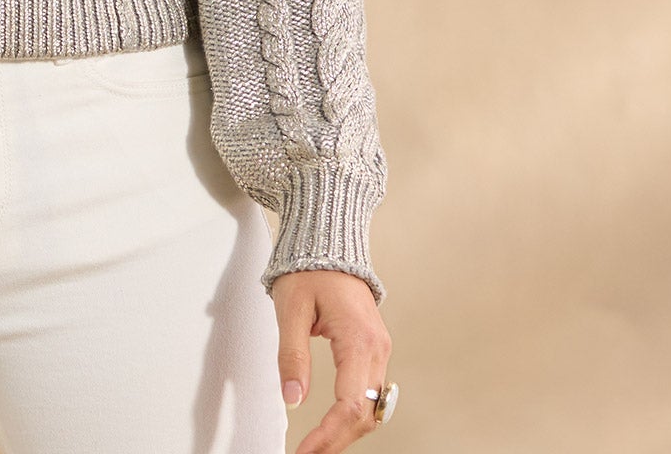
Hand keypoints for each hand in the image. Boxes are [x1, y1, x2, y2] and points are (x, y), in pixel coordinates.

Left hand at [272, 269, 391, 452]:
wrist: (327, 238)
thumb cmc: (308, 266)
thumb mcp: (291, 309)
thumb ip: (292, 355)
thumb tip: (292, 398)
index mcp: (358, 340)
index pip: (350, 405)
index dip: (328, 435)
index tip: (306, 452)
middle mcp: (377, 347)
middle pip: (365, 412)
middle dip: (337, 440)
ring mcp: (379, 348)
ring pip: (371, 406)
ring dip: (346, 431)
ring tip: (317, 447)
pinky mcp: (373, 347)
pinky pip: (370, 391)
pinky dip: (353, 414)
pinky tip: (333, 425)